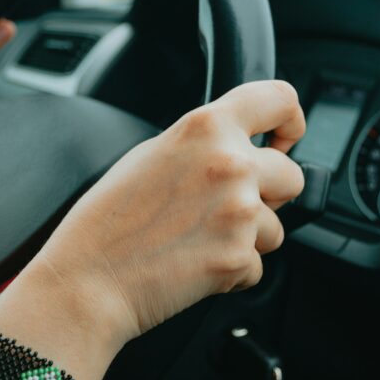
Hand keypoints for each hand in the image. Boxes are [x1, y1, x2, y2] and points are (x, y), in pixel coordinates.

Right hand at [18, 80, 305, 347]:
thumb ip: (203, 144)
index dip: (290, 121)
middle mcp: (231, 163)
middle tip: (227, 208)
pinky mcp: (239, 257)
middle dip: (269, 194)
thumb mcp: (152, 154)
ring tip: (199, 240)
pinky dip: (233, 269)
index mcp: (206, 127)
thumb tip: (239, 149)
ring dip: (249, 237)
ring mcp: (240, 212)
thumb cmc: (107, 221)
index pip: (280, 99)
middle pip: (291, 174)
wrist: (88, 280)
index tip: (284, 139)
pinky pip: (257, 264)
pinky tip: (194, 263)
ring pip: (277, 226)